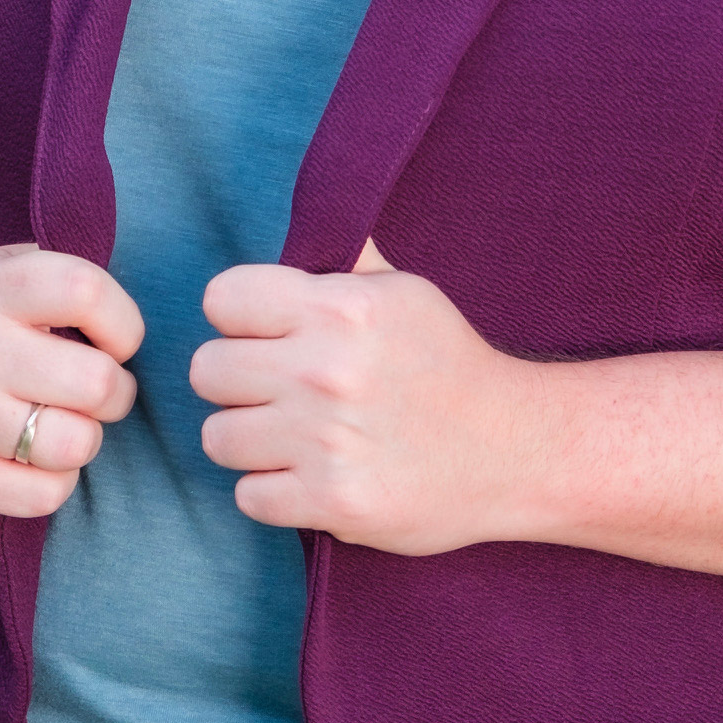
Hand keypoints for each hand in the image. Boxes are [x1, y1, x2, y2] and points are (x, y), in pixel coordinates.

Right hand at [0, 244, 143, 521]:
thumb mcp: (17, 275)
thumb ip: (71, 278)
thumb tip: (138, 322)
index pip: (84, 291)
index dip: (123, 323)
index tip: (117, 341)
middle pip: (95, 381)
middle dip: (116, 391)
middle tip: (98, 391)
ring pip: (76, 444)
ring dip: (87, 439)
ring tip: (64, 423)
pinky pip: (47, 495)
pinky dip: (57, 483)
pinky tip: (34, 460)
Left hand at [191, 241, 545, 552]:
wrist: (515, 448)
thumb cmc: (450, 364)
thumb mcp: (404, 291)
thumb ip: (343, 262)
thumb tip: (305, 222)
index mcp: (339, 307)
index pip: (222, 299)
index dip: (239, 318)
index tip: (266, 335)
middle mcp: (325, 370)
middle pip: (207, 370)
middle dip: (237, 382)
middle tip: (277, 392)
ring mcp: (326, 439)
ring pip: (217, 437)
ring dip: (250, 441)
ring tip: (292, 437)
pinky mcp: (332, 500)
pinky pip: (247, 496)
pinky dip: (274, 492)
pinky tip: (311, 476)